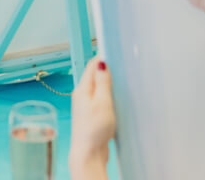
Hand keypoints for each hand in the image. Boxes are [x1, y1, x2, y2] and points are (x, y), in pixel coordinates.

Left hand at [70, 58, 114, 179]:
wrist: (88, 153)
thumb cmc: (95, 129)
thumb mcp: (102, 102)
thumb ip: (103, 82)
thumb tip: (101, 62)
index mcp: (82, 89)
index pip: (91, 66)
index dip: (102, 57)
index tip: (115, 51)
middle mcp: (82, 95)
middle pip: (94, 76)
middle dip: (107, 70)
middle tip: (123, 66)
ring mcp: (86, 106)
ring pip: (98, 89)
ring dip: (109, 84)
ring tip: (123, 81)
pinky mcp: (92, 116)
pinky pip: (101, 100)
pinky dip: (109, 97)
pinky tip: (118, 100)